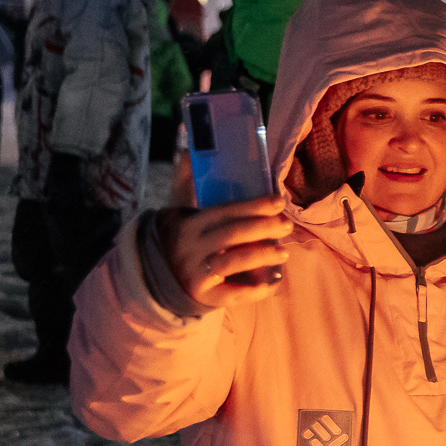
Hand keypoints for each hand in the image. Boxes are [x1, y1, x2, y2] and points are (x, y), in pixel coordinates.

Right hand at [159, 195, 290, 308]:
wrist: (159, 278)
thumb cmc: (180, 238)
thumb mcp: (177, 209)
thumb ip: (184, 182)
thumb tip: (187, 148)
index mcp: (187, 224)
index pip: (224, 211)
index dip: (253, 205)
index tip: (279, 200)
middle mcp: (189, 248)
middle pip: (232, 235)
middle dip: (263, 227)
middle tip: (286, 225)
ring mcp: (195, 274)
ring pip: (232, 262)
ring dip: (262, 256)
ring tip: (284, 251)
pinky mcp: (204, 296)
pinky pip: (232, 295)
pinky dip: (255, 290)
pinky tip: (275, 281)